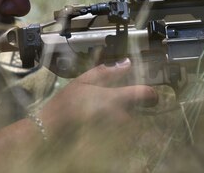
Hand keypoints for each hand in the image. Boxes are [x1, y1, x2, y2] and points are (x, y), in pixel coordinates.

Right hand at [38, 58, 157, 138]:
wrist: (53, 129)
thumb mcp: (84, 80)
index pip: (148, 94)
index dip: (150, 91)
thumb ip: (108, 72)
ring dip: (123, 114)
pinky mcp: (113, 141)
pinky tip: (101, 122)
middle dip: (130, 103)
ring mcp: (118, 131)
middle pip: (139, 107)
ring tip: (102, 111)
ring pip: (131, 119)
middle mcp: (122, 116)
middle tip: (111, 100)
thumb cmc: (67, 103)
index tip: (145, 91)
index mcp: (117, 98)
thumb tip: (127, 63)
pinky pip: (123, 131)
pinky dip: (117, 126)